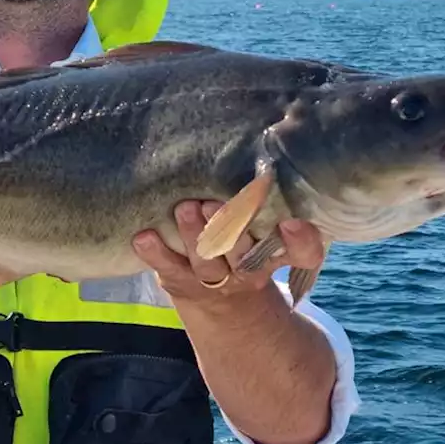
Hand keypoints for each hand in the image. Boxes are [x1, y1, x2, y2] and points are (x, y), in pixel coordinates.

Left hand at [132, 200, 325, 303]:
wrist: (226, 306)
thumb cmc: (246, 247)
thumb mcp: (267, 231)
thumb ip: (264, 199)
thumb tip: (257, 137)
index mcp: (276, 254)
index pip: (301, 252)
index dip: (300, 240)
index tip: (290, 222)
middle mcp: (249, 270)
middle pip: (244, 253)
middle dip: (230, 227)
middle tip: (216, 203)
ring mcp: (216, 281)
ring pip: (206, 262)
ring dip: (193, 236)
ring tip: (184, 209)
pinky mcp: (183, 283)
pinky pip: (169, 269)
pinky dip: (155, 253)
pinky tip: (143, 236)